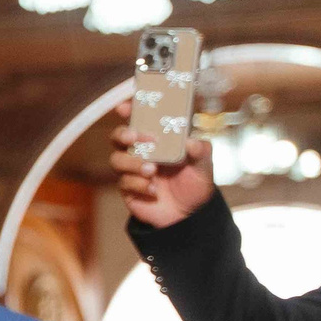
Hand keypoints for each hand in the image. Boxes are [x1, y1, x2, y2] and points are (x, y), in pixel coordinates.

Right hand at [108, 100, 216, 230]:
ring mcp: (132, 170)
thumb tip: (190, 142)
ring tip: (152, 170)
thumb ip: (200, 150)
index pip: (140, 120)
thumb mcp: (204, 164)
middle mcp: (142, 151)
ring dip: (132, 163)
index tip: (124, 107)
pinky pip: (124, 182)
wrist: (189, 214)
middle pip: (118, 137)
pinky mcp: (128, 188)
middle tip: (137, 138)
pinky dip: (139, 185)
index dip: (128, 110)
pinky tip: (154, 191)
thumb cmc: (195, 183)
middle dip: (123, 134)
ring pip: (117, 159)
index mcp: (158, 139)